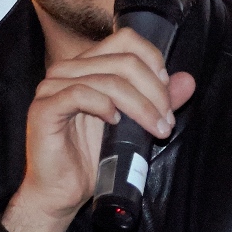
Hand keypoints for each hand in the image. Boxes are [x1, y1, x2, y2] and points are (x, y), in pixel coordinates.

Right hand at [2, 27, 196, 231]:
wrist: (61, 192)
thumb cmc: (91, 159)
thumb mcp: (133, 126)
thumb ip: (156, 100)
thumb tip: (188, 80)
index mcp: (86, 66)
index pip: (126, 40)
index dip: (153, 62)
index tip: (166, 96)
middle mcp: (67, 70)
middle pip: (123, 60)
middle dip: (153, 91)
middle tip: (165, 121)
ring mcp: (51, 88)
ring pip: (107, 79)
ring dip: (139, 105)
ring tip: (152, 129)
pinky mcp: (43, 109)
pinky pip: (79, 94)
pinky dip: (104, 106)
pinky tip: (114, 122)